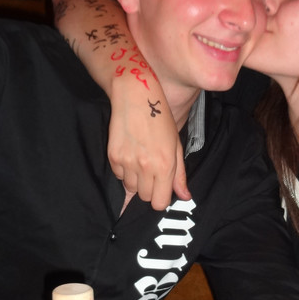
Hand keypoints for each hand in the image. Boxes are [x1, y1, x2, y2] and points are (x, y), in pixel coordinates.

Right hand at [109, 71, 189, 210]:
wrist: (135, 96)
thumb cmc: (160, 118)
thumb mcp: (176, 145)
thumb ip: (179, 175)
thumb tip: (185, 196)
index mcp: (165, 165)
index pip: (159, 203)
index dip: (160, 198)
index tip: (161, 189)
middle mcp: (146, 167)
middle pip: (144, 198)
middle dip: (149, 189)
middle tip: (152, 171)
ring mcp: (127, 162)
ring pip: (130, 188)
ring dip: (136, 180)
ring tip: (141, 160)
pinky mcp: (113, 156)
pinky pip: (118, 176)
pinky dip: (124, 170)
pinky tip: (130, 153)